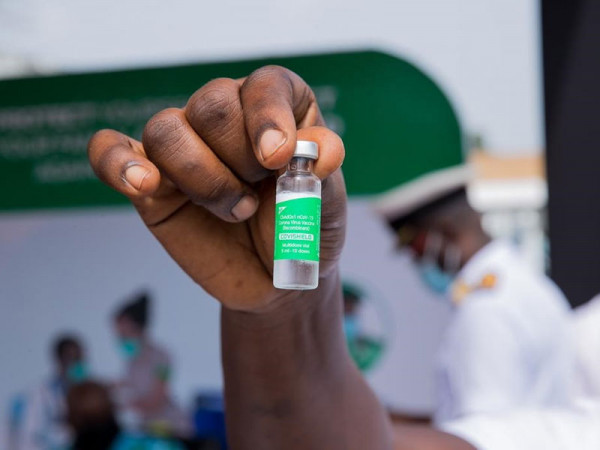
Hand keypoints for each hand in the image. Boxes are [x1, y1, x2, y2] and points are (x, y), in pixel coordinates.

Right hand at [88, 66, 345, 311]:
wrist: (276, 279)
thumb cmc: (303, 231)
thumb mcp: (325, 201)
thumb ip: (323, 168)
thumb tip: (319, 149)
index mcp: (277, 110)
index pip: (265, 85)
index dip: (267, 116)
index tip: (276, 158)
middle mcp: (228, 120)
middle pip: (211, 104)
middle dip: (237, 156)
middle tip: (256, 197)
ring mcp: (186, 149)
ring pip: (167, 129)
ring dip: (202, 177)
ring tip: (234, 212)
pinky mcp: (151, 183)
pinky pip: (110, 151)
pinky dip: (115, 162)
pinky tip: (141, 184)